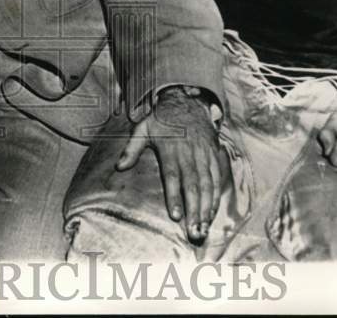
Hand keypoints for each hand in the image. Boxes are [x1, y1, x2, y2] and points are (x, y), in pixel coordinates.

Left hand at [116, 86, 225, 242]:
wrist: (187, 102)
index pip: (173, 176)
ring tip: (203, 229)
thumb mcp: (143, 128)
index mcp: (171, 149)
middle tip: (193, 233)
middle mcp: (189, 155)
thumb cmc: (162, 120)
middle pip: (193, 186)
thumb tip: (120, 167)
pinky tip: (212, 214)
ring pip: (207, 186)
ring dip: (206, 209)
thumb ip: (132, 148)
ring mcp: (203, 156)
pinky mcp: (213, 157)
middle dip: (194, 211)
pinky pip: (216, 180)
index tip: (175, 216)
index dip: (175, 196)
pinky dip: (215, 198)